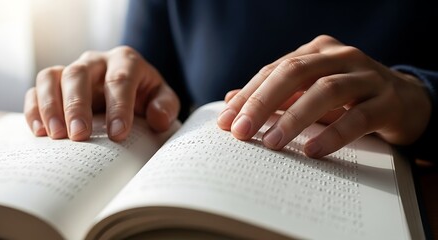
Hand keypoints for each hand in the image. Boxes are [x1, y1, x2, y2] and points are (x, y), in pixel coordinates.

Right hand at [24, 46, 179, 140]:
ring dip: (50, 106)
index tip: (117, 135)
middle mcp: (96, 61)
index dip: (119, 107)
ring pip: (52, 77)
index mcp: (126, 61)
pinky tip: (40, 132)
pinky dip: (35, 109)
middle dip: (77, 106)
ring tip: (56, 136)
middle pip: (78, 74)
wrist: (131, 94)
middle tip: (79, 135)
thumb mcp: (163, 100)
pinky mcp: (56, 83)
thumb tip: (158, 119)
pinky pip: (37, 89)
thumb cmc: (147, 97)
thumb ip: (166, 106)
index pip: (120, 80)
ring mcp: (73, 70)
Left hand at [217, 35, 430, 157]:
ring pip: (326, 90)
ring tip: (271, 143)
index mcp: (317, 52)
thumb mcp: (309, 94)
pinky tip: (313, 151)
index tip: (225, 121)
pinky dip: (333, 134)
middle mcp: (340, 56)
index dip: (248, 95)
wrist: (406, 101)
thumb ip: (275, 96)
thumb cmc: (348, 98)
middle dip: (262, 102)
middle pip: (294, 73)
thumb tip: (230, 102)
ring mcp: (367, 76)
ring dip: (294, 118)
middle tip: (241, 131)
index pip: (274, 70)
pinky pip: (358, 117)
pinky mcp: (388, 101)